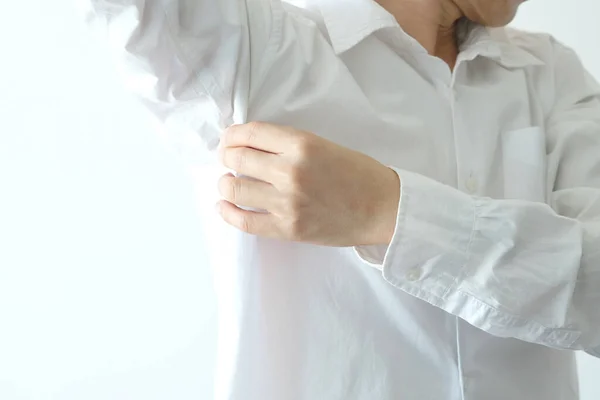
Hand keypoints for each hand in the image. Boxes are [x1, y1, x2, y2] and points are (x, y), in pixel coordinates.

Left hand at [216, 122, 400, 246]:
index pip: (248, 133)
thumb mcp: (323, 145)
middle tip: (227, 158)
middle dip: (226, 156)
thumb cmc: (358, 174)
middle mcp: (290, 172)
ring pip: (234, 188)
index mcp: (301, 144)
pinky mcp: (288, 229)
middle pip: (236, 158)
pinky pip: (244, 221)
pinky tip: (224, 205)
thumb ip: (286, 144)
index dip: (231, 135)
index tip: (229, 139)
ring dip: (225, 182)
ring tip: (228, 182)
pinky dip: (228, 212)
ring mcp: (287, 203)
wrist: (383, 209)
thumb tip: (248, 144)